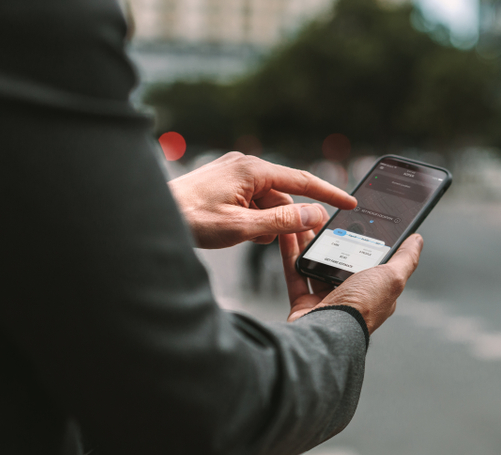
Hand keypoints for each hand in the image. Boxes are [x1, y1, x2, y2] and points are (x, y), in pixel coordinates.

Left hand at [168, 153, 356, 248]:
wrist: (149, 215)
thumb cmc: (189, 219)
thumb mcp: (241, 226)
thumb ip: (282, 221)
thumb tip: (314, 214)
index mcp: (252, 171)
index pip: (302, 181)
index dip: (329, 194)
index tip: (350, 203)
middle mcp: (245, 167)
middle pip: (283, 196)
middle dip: (285, 221)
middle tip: (277, 241)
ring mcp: (233, 175)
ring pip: (266, 203)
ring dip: (265, 223)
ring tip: (244, 237)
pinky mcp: (224, 186)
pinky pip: (251, 203)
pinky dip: (252, 220)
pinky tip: (238, 232)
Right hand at [278, 228, 422, 334]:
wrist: (327, 333)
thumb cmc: (362, 309)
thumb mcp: (392, 278)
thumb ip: (405, 258)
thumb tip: (417, 241)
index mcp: (375, 290)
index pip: (372, 259)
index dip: (364, 238)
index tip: (356, 218)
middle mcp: (352, 296)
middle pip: (341, 258)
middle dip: (333, 236)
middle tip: (326, 216)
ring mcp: (327, 301)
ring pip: (317, 263)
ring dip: (310, 241)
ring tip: (305, 219)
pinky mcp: (304, 304)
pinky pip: (295, 273)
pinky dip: (290, 253)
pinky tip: (288, 233)